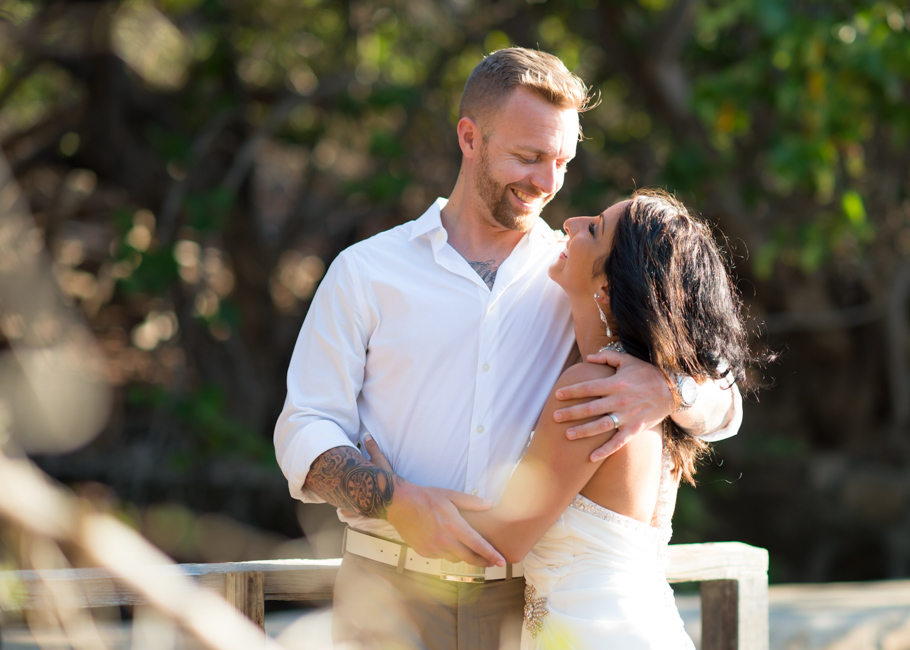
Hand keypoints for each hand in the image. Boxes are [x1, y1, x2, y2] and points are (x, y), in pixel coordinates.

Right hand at [366, 436, 504, 567]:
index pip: (477, 544)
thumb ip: (471, 502)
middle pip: (469, 558)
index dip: (491, 554)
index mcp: (454, 526)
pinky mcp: (424, 552)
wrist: (400, 504)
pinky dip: (447, 552)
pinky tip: (447, 544)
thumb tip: (490, 504)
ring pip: (455, 559)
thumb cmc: (426, 497)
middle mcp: (444, 541)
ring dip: (464, 556)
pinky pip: (441, 557)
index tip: (502, 562)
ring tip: (469, 551)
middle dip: (483, 562)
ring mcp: (433, 549)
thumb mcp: (450, 495)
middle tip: (492, 563)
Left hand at [553, 349, 674, 460]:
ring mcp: (627, 416)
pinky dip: (605, 450)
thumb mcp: (628, 360)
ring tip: (567, 435)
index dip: (572, 391)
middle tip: (554, 417)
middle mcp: (620, 400)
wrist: (673, 390)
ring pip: (601, 426)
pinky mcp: (635, 429)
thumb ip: (607, 357)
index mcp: (616, 383)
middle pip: (590, 408)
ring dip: (583, 432)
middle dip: (571, 413)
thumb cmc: (647, 373)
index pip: (588, 388)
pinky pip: (618, 442)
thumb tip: (588, 357)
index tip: (557, 395)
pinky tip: (590, 457)